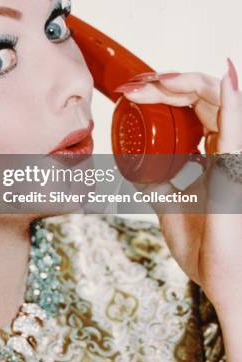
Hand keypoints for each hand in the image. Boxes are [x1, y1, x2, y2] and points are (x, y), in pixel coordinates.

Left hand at [114, 58, 241, 312]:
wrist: (224, 281)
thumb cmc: (204, 246)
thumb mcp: (168, 203)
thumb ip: (155, 182)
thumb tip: (130, 165)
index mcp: (215, 151)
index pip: (194, 105)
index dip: (166, 91)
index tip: (132, 93)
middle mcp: (229, 147)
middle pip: (203, 95)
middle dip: (167, 83)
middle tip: (133, 87)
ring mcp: (237, 155)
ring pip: (217, 100)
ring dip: (184, 83)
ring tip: (149, 85)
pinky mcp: (239, 167)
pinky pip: (237, 128)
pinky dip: (231, 101)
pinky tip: (226, 80)